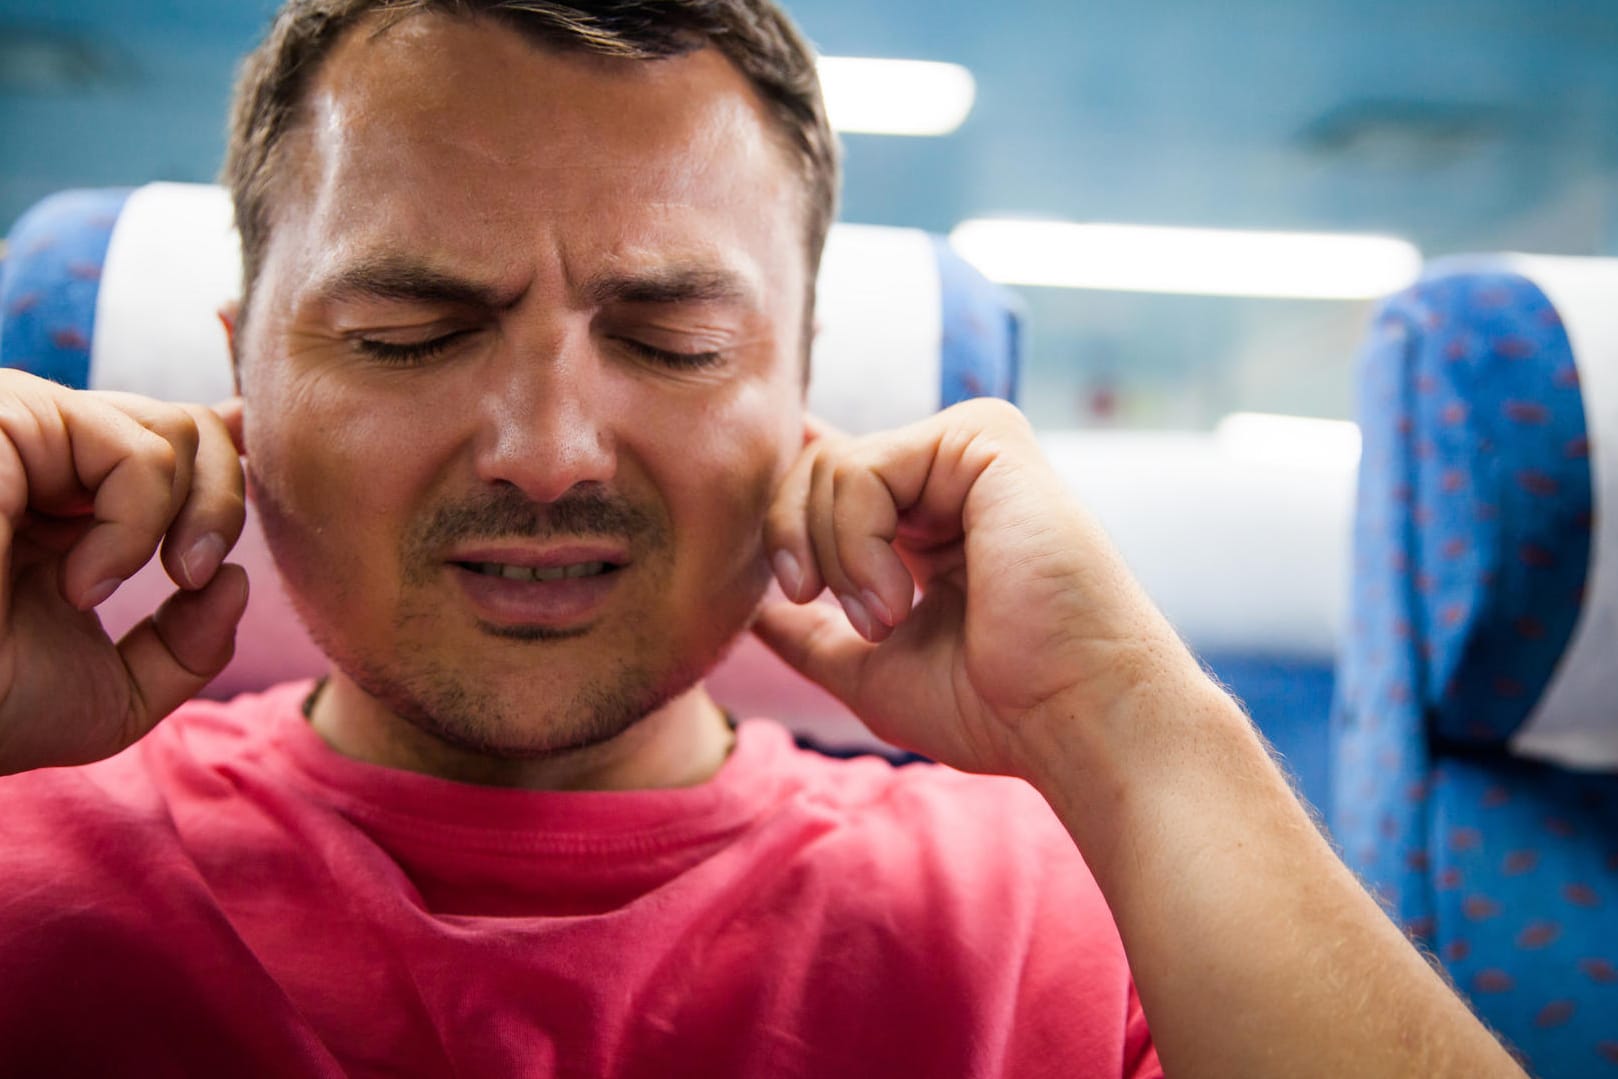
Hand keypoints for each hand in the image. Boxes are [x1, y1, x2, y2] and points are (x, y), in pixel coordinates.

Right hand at [0, 371, 247, 773]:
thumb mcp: (116, 694)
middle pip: (190, 429)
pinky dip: (135, 525)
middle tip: (192, 579)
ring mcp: (28, 434)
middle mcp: (47, 461)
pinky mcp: (10, 419)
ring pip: (175, 429)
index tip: (255, 446)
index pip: (165, 439)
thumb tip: (236, 580)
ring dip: (184, 519)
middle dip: (223, 505)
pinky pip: (137, 450)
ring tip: (109, 590)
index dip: (226, 437)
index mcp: (66, 508)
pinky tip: (81, 584)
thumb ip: (191, 646)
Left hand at [754, 398, 1202, 776]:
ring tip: (890, 619)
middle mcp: (950, 476)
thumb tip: (750, 612)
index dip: (786, 490)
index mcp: (930, 520)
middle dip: (795, 548)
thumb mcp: (872, 672)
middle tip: (845, 620)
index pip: (836, 472)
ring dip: (836, 561)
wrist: (1075, 720)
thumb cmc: (993, 709)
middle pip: (813, 469)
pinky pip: (861, 467)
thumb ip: (810, 636)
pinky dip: (856, 544)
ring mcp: (969, 450)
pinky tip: (902, 598)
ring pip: (828, 468)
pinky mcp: (985, 439)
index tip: (771, 548)